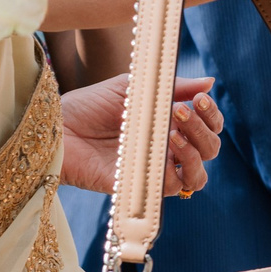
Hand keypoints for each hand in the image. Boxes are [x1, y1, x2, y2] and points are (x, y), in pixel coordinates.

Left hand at [59, 75, 222, 197]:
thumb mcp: (133, 87)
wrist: (58, 127)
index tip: (200, 100)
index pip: (209, 127)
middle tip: (181, 111)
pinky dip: (174, 173)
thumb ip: (172, 86)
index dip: (212, 115)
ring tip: (173, 135)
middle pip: (209, 150)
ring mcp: (155, 170)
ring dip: (195, 155)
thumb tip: (209, 82)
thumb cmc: (90, 105)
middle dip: (203, 130)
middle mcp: (168, 150)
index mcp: (170, 125)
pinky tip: (162, 154)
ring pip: (198, 176)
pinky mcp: (138, 186)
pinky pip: (171, 189)